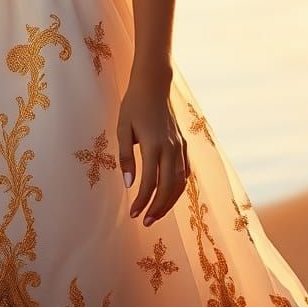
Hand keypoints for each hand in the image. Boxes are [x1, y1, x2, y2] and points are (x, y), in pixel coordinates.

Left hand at [117, 74, 190, 225]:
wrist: (154, 84)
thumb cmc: (133, 105)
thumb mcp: (122, 128)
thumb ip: (125, 157)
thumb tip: (128, 183)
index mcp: (154, 145)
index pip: (149, 182)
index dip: (142, 201)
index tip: (133, 214)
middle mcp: (170, 149)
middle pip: (168, 188)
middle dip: (158, 208)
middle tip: (146, 221)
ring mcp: (180, 147)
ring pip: (179, 182)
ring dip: (169, 201)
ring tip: (156, 214)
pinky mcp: (183, 144)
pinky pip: (185, 172)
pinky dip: (179, 186)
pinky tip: (170, 194)